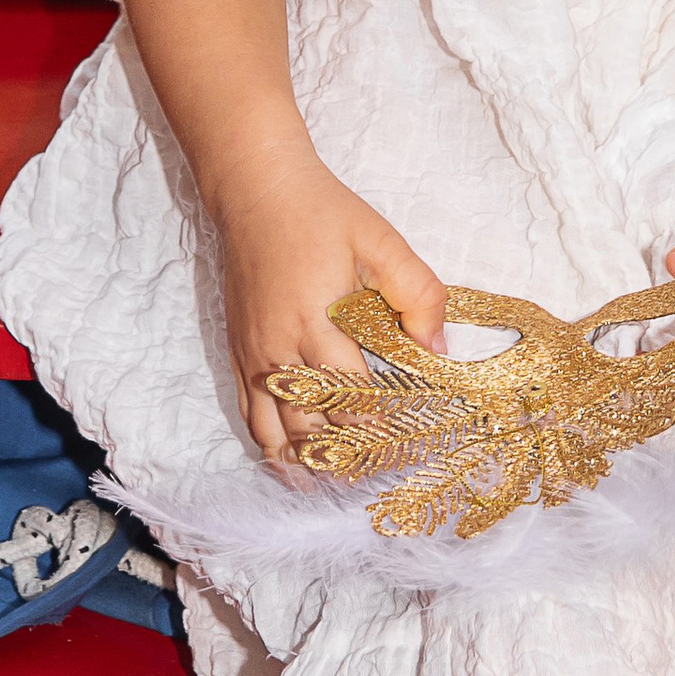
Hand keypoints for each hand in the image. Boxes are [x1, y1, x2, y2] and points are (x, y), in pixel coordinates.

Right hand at [208, 129, 444, 460]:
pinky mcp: (237, 353)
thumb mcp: (381, 241)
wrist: (257, 189)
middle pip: (312, 429)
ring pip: (275, 436)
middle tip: (380, 477)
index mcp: (317, 323)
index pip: (352, 401)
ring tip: (339, 486)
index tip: (409, 451)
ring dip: (307, 466)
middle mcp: (279, 350)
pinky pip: (250, 418)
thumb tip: (436, 352)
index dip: (381, 433)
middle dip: (347, 460)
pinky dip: (272, 449)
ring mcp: (253, 356)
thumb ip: (417, 294)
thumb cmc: (323, 213)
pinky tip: (294, 464)